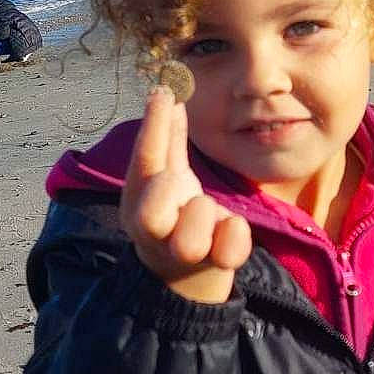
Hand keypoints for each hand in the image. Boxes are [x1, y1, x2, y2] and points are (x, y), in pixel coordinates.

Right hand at [121, 88, 252, 303]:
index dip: (154, 126)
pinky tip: (232, 227)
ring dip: (204, 215)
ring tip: (204, 213)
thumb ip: (166, 142)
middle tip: (177, 181)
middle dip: (168, 188)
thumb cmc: (176, 220)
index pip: (144, 161)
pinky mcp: (214, 267)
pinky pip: (230, 246)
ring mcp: (182, 252)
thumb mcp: (167, 180)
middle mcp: (154, 231)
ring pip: (193, 231)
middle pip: (154, 205)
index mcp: (139, 204)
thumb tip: (168, 94)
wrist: (185, 282)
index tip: (164, 91)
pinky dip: (234, 234)